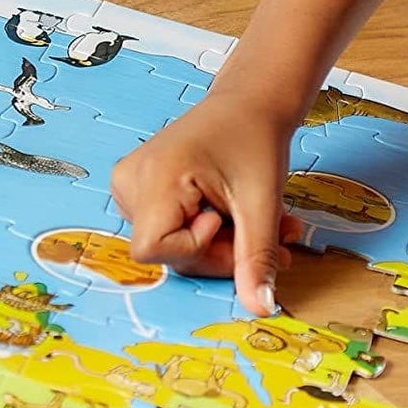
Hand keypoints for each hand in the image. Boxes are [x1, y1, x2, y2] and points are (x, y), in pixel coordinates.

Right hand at [109, 86, 300, 315]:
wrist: (251, 100)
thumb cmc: (254, 136)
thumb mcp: (261, 200)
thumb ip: (256, 256)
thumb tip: (259, 307)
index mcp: (153, 175)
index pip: (155, 249)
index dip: (197, 248)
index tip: (225, 218)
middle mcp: (131, 179)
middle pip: (169, 252)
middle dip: (226, 252)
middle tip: (276, 235)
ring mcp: (133, 183)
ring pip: (175, 244)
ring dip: (226, 242)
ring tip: (267, 219)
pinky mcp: (143, 187)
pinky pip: (173, 229)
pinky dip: (212, 230)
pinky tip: (238, 212)